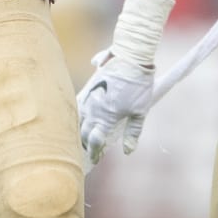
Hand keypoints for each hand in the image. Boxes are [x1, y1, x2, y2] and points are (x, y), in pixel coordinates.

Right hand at [76, 49, 155, 164]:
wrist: (131, 58)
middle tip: (89, 151)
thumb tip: (126, 151)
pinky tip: (79, 118)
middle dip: (84, 143)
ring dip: (79, 130)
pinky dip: (76, 114)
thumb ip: (132, 132)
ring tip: (82, 137)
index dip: (94, 152)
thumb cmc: (139, 85)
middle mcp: (94, 108)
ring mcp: (89, 97)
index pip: (95, 140)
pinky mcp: (88, 86)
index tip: (96, 159)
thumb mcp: (141, 112)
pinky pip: (77, 104)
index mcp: (106, 117)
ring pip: (77, 119)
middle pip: (83, 132)